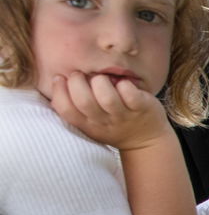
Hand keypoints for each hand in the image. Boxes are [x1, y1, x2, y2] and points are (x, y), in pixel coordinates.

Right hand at [49, 71, 169, 150]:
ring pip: (107, 97)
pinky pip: (130, 93)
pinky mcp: (141, 108)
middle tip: (81, 75)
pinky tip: (123, 82)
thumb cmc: (113, 123)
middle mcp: (103, 122)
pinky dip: (124, 84)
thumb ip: (76, 106)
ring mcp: (123, 115)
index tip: (61, 78)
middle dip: (78, 81)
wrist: (146, 140)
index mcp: (87, 124)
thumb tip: (57, 80)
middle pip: (84, 101)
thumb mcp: (91, 122)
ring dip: (101, 81)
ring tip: (102, 79)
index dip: (58, 91)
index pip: (65, 110)